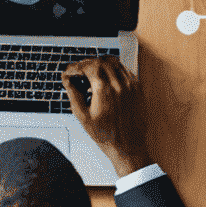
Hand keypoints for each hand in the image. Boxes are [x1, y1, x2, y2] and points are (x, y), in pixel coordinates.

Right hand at [62, 56, 150, 174]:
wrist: (128, 146)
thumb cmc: (106, 135)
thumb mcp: (83, 116)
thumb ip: (74, 94)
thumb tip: (67, 80)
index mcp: (104, 90)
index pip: (89, 66)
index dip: (77, 66)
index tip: (70, 71)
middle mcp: (119, 84)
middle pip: (101, 60)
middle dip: (88, 63)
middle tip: (79, 72)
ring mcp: (131, 85)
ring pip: (115, 62)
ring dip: (101, 64)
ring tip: (92, 74)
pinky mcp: (138, 88)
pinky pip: (125, 70)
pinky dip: (114, 70)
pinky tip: (107, 80)